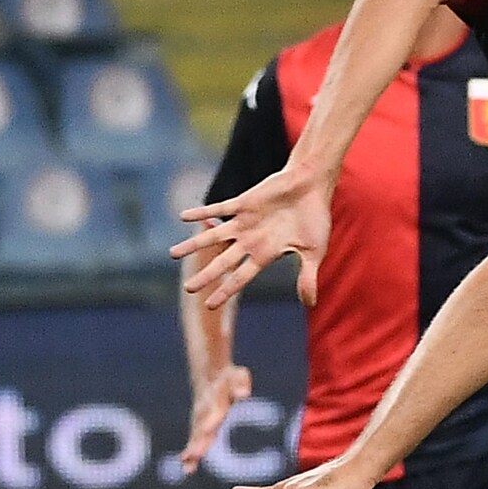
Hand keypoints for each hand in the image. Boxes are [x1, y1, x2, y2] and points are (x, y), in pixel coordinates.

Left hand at [176, 166, 334, 308]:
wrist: (312, 184)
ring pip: (213, 237)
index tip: (210, 304)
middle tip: (188, 289)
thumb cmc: (315, 217)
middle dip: (206, 275)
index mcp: (266, 254)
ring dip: (193, 245)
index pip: (242, 276)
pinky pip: (218, 209)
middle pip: (223, 262)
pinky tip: (183, 217)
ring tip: (172, 254)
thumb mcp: (314, 251)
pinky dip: (202, 213)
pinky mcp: (243, 202)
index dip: (226, 290)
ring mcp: (244, 222)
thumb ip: (307, 276)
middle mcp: (251, 240)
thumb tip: (309, 305)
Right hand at [180, 364, 252, 474]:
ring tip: (188, 467)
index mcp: (216, 399)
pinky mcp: (199, 427)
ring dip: (192, 451)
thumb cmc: (230, 378)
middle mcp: (205, 411)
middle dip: (198, 441)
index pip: (213, 411)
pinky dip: (190, 455)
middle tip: (194, 455)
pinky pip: (194, 442)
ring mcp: (200, 419)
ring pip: (195, 437)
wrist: (210, 375)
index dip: (209, 420)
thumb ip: (240, 385)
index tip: (205, 431)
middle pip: (201, 427)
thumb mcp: (238, 376)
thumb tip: (245, 394)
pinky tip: (187, 469)